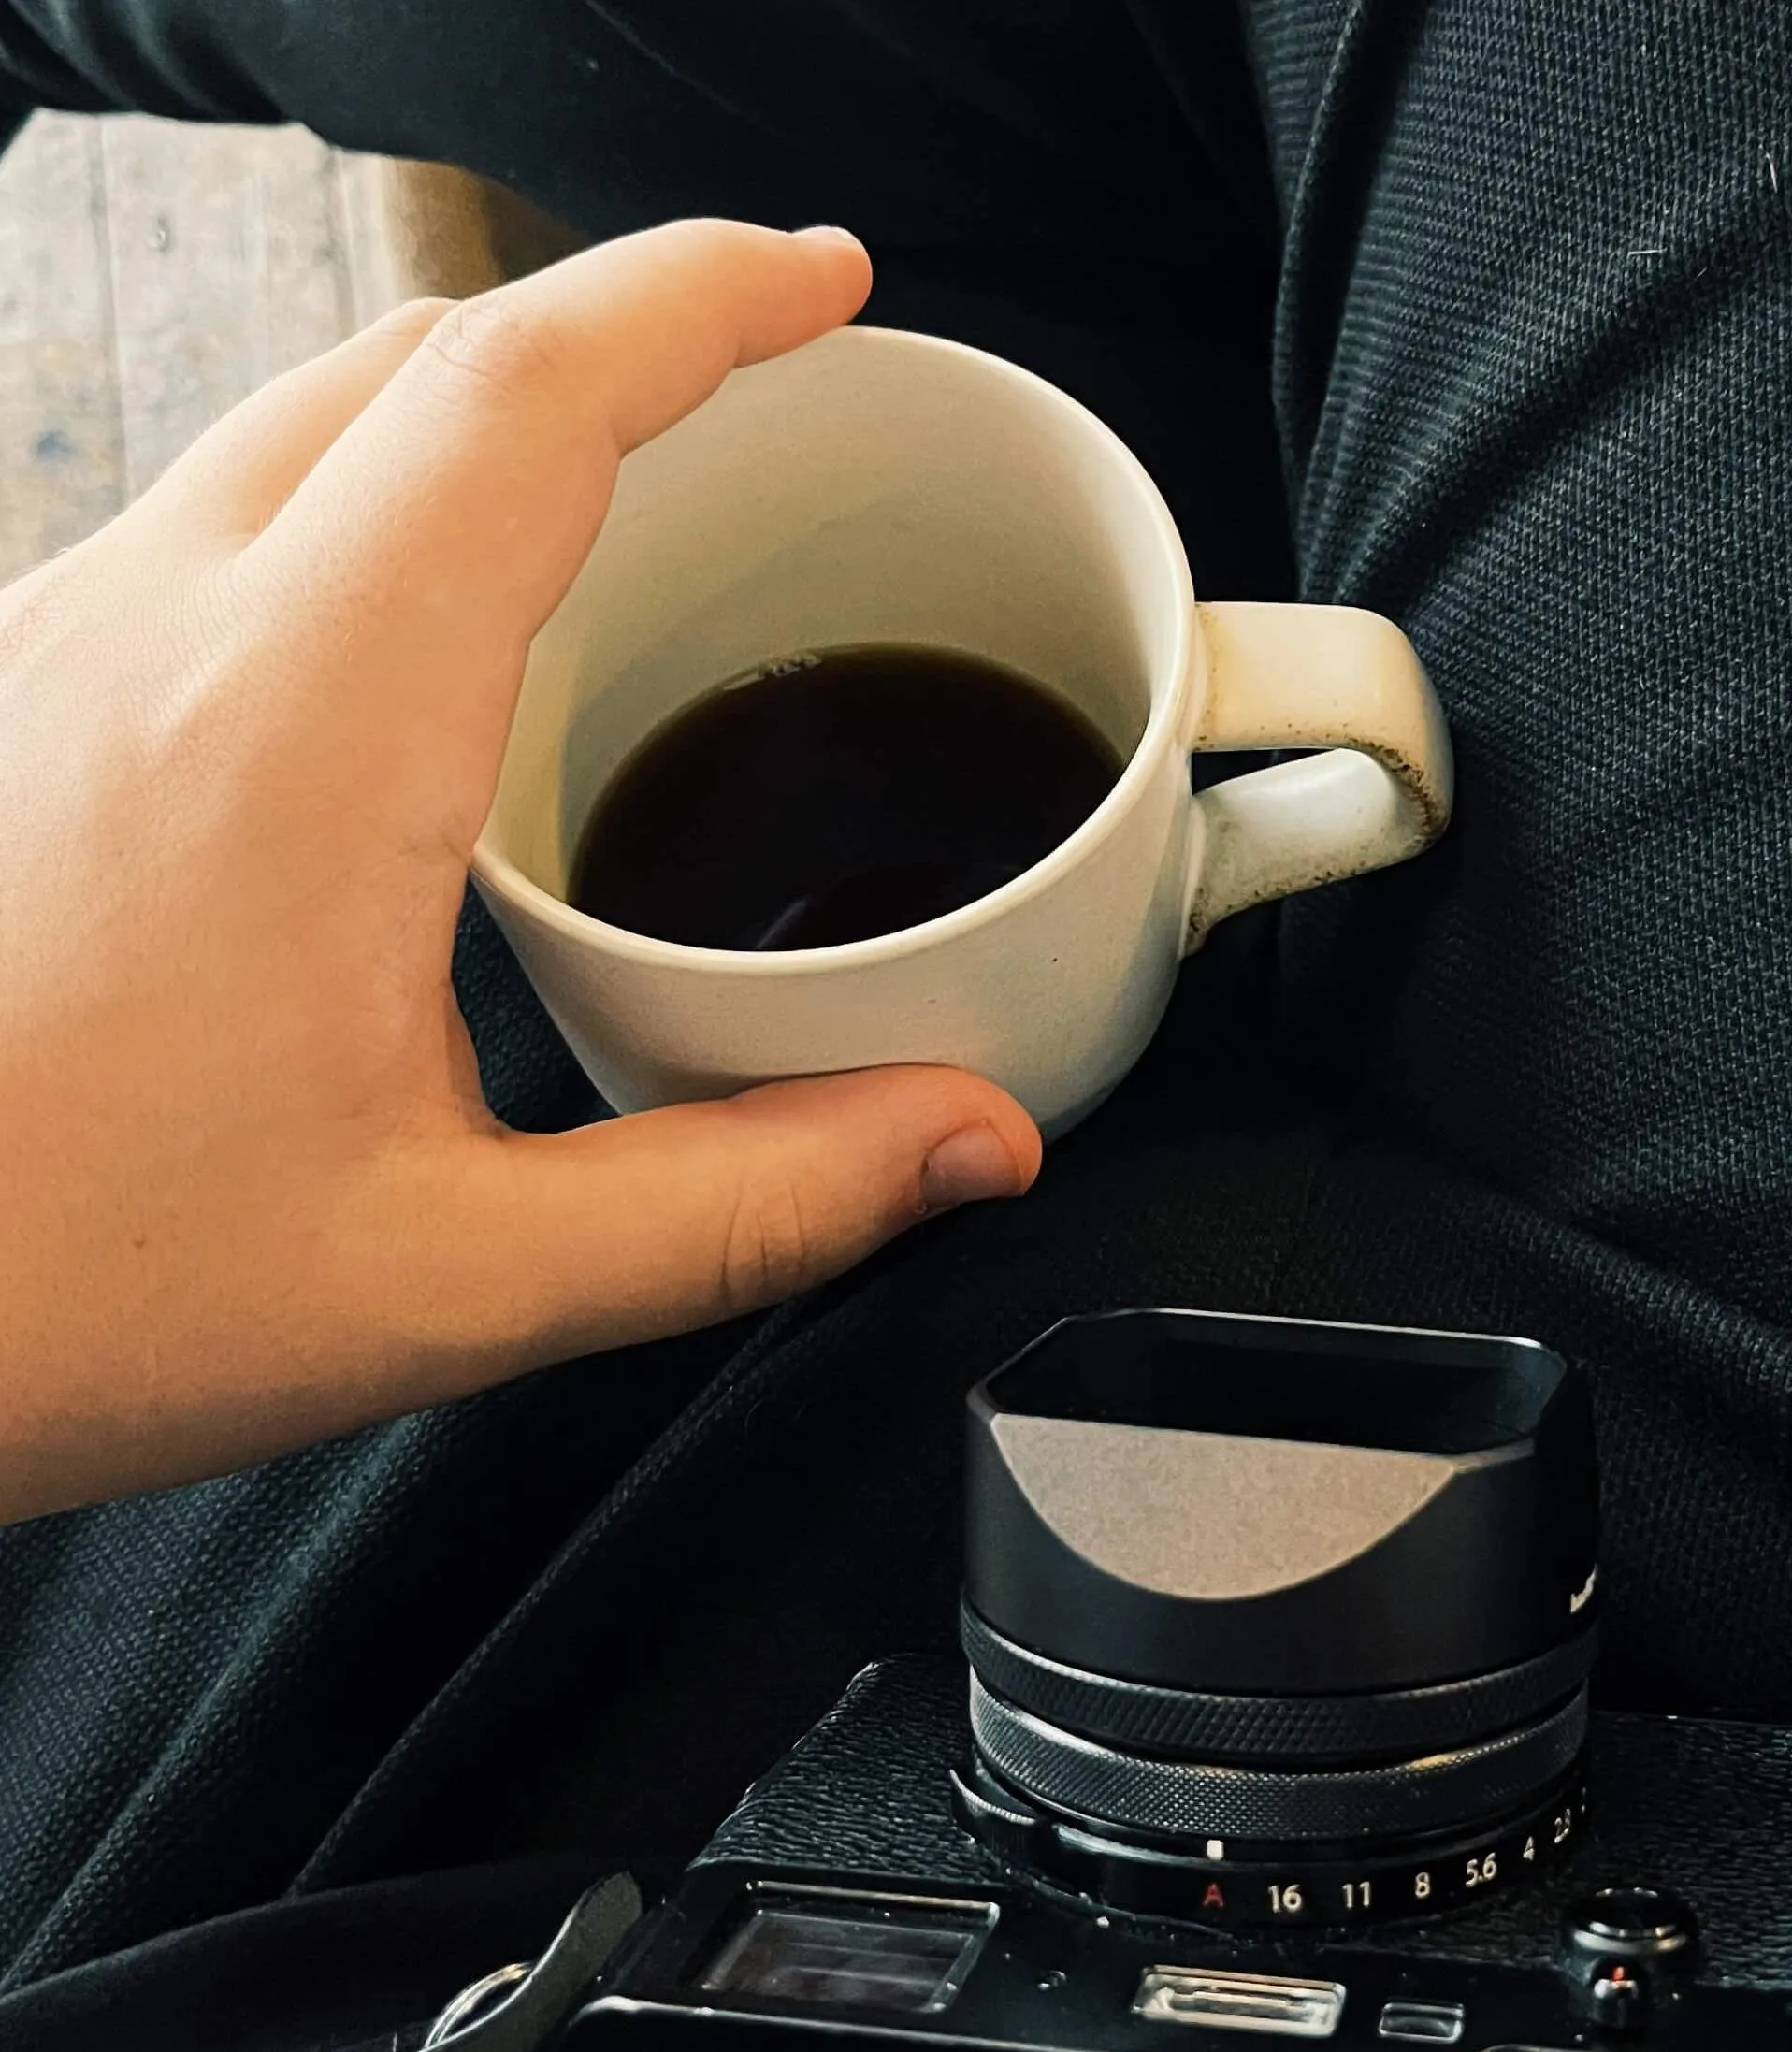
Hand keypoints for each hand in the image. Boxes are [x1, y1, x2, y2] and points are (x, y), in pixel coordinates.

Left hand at [0, 221, 1040, 1527]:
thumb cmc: (58, 1291)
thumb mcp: (454, 1284)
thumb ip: (744, 1201)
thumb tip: (962, 1138)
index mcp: (292, 735)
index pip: (519, 398)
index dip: (700, 303)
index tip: (826, 285)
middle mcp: (155, 634)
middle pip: (417, 358)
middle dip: (623, 329)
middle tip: (776, 376)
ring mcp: (62, 645)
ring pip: (305, 418)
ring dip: (492, 408)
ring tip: (642, 496)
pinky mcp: (24, 698)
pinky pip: (225, 513)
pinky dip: (378, 499)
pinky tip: (445, 645)